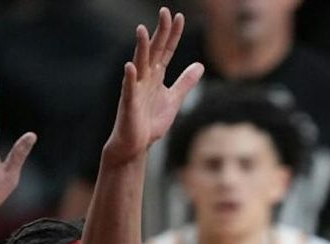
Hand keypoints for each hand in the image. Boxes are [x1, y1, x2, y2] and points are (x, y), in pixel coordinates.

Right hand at [104, 7, 202, 163]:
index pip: (166, 50)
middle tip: (165, 12)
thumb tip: (200, 65)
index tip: (179, 17)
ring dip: (141, 48)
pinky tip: (131, 66)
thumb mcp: (174, 99)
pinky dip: (130, 78)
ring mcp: (136, 89)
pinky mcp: (129, 104)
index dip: (173, 35)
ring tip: (143, 30)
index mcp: (156, 76)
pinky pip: (130, 89)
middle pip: (154, 51)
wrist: (136, 143)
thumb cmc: (151, 121)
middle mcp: (145, 77)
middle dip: (160, 32)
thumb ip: (185, 82)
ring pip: (139, 64)